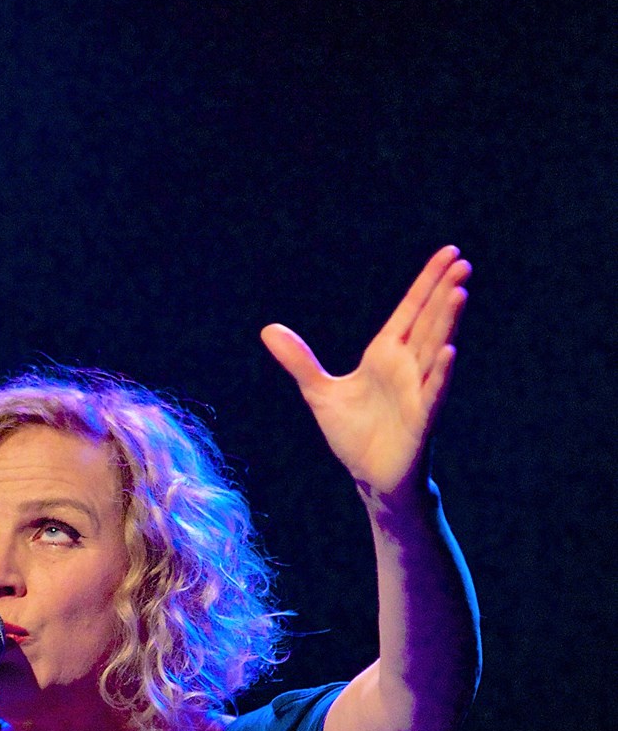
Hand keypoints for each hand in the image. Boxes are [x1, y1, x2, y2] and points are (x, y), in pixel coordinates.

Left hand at [260, 247, 469, 502]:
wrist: (370, 477)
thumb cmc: (354, 434)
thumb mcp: (320, 392)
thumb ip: (299, 361)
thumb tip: (268, 330)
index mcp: (386, 355)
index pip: (410, 310)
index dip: (427, 282)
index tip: (449, 253)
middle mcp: (407, 368)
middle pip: (428, 322)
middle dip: (443, 293)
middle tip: (461, 261)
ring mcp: (417, 392)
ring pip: (434, 350)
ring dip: (446, 322)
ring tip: (459, 291)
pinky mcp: (421, 420)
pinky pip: (432, 393)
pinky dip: (440, 373)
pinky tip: (449, 351)